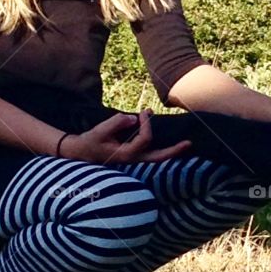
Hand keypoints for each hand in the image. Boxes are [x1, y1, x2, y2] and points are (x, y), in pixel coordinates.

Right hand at [60, 110, 191, 164]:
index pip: (144, 139)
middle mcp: (133, 159)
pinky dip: (160, 146)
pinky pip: (151, 152)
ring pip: (157, 157)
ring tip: (185, 144)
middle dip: (174, 151)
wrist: (81, 153)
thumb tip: (132, 118)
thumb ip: (115, 123)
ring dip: (170, 150)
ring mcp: (134, 159)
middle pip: (158, 158)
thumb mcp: (99, 131)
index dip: (146, 125)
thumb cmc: (90, 142)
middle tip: (189, 143)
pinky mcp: (133, 155)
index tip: (142, 113)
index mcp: (126, 154)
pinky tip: (168, 141)